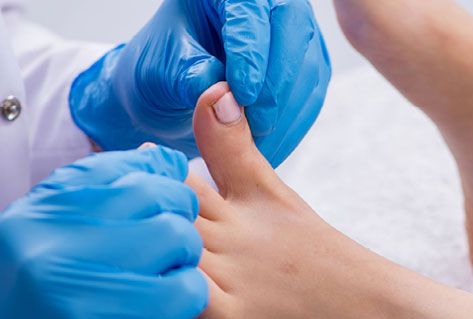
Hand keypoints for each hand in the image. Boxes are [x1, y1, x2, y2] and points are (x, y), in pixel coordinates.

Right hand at [0, 147, 206, 318]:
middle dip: (176, 210)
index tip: (165, 187)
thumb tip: (154, 160)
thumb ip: (78, 206)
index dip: (152, 173)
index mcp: (28, 220)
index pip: (112, 168)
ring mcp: (82, 289)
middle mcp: (49, 246)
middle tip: (173, 237)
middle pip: (150, 195)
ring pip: (176, 235)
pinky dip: (190, 295)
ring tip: (168, 273)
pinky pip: (188, 288)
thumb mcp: (26, 252)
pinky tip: (170, 307)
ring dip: (185, 254)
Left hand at [69, 0, 330, 167]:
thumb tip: (226, 99)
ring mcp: (292, 34)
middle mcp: (265, 5)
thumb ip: (191, 79)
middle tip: (256, 124)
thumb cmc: (160, 72)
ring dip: (287, 111)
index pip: (249, 11)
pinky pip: (312, 95)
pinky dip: (294, 126)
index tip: (243, 95)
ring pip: (308, 66)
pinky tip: (271, 150)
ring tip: (258, 147)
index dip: (251, 52)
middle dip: (275, 83)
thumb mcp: (161, 72)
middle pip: (291, 30)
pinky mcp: (306, 68)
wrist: (168, 95)